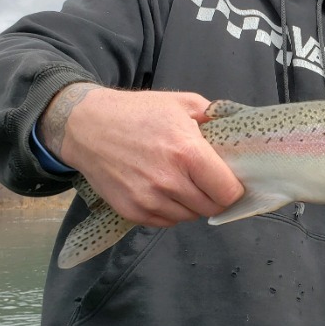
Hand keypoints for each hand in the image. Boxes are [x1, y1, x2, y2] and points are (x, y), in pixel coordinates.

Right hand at [39, 84, 243, 225]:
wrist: (86, 126)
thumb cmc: (137, 112)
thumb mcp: (182, 103)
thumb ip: (215, 117)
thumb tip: (238, 132)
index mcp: (188, 153)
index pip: (228, 193)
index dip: (234, 189)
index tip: (231, 180)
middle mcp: (169, 182)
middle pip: (211, 208)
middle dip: (214, 197)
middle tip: (207, 181)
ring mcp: (149, 200)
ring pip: (189, 217)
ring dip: (191, 204)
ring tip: (182, 182)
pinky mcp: (132, 212)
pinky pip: (166, 221)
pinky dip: (170, 210)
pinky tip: (162, 189)